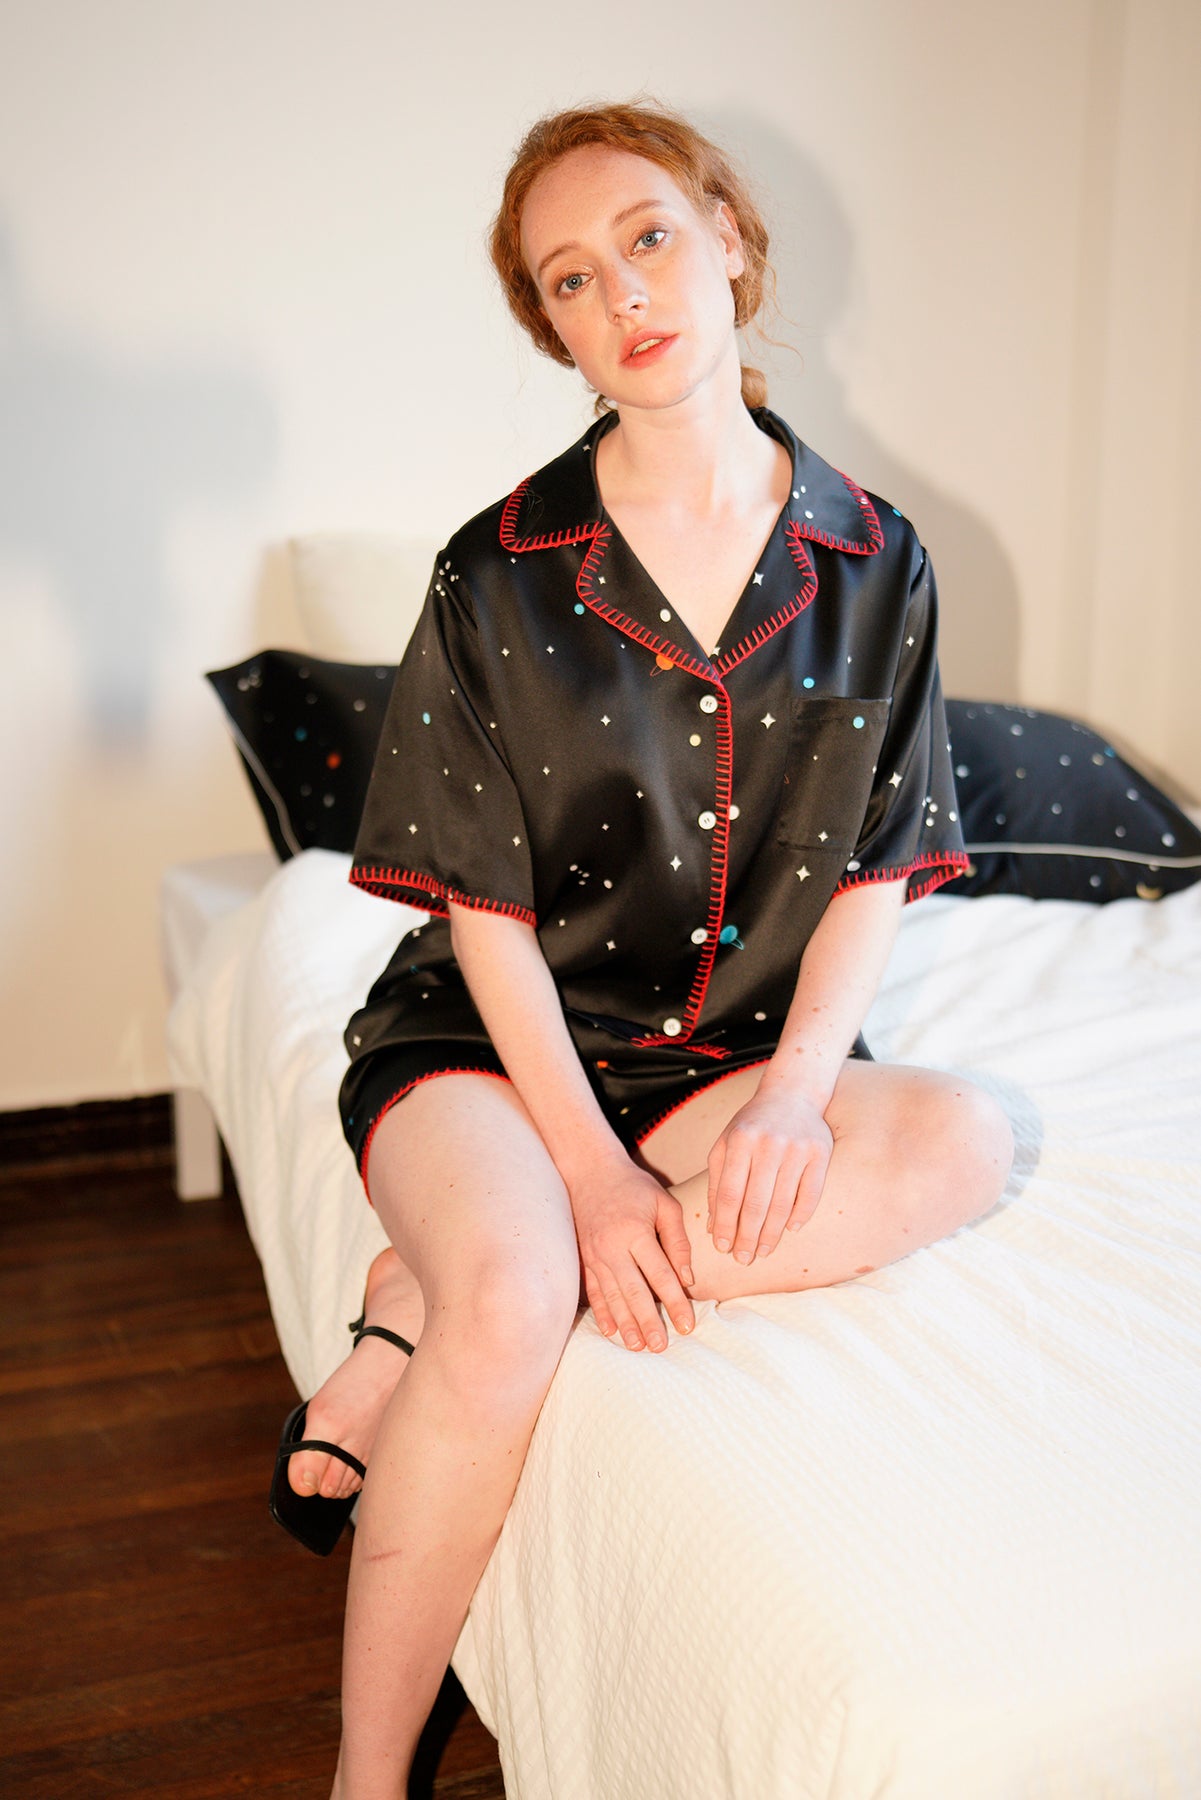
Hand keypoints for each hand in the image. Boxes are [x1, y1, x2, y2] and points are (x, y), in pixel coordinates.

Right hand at [571, 1159, 695, 1351]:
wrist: (590, 1172)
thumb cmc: (634, 1187)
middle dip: (648, 1322)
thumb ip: (678, 1240)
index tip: (687, 1325)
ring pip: (612, 1296)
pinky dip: (602, 1312)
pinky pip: (593, 1290)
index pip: (660, 1274)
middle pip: (633, 1292)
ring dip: (625, 1324)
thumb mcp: (664, 1204)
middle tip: (661, 1347)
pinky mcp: (583, 1258)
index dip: (676, 1302)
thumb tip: (687, 1278)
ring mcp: (594, 1255)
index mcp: (635, 1231)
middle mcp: (611, 1247)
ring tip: (637, 1346)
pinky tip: (610, 1330)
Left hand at [707, 1087, 833, 1262]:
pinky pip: (810, 1194)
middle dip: (748, 1237)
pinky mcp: (820, 1153)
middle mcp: (768, 1144)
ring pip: (783, 1204)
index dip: (725, 1225)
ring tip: (763, 1251)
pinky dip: (800, 1215)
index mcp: (740, 1140)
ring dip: (772, 1234)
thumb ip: (717, 1182)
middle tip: (743, 1259)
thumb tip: (713, 1226)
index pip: (729, 1193)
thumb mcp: (726, 1144)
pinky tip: (789, 1230)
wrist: (792, 1094)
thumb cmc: (752, 1125)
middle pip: (756, 1203)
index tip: (721, 1248)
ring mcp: (796, 1149)